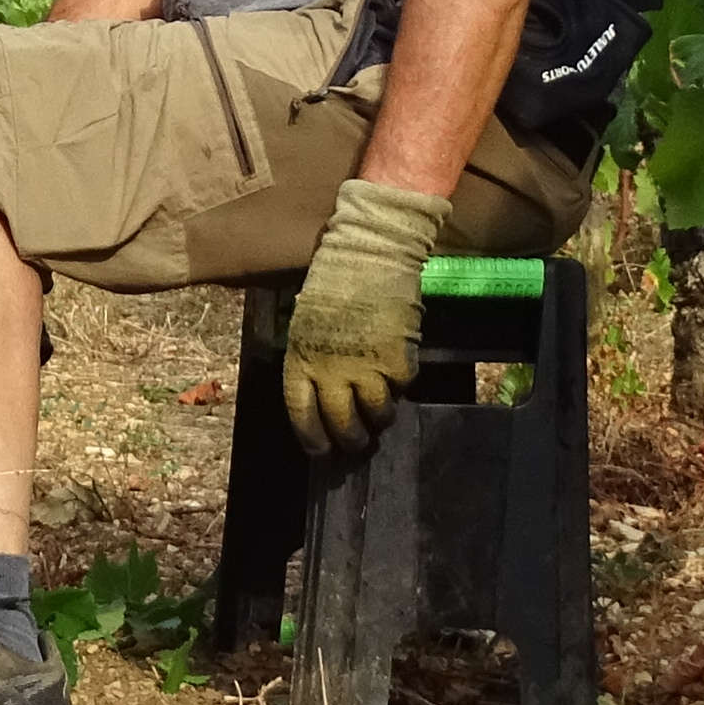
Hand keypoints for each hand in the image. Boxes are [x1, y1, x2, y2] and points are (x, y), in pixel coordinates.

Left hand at [282, 178, 450, 454]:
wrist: (370, 253)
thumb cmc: (333, 284)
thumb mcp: (307, 324)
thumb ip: (313, 360)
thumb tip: (326, 394)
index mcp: (301, 360)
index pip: (302, 414)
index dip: (313, 437)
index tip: (322, 451)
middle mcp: (331, 371)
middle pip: (341, 423)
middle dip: (351, 439)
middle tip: (358, 443)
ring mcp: (365, 368)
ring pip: (377, 412)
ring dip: (379, 418)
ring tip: (381, 414)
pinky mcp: (397, 360)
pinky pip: (402, 387)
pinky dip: (401, 385)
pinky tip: (397, 373)